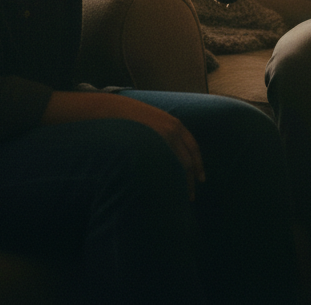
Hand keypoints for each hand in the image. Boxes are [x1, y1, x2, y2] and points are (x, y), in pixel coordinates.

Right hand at [42, 91, 204, 198]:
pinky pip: (157, 170)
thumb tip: (169, 153)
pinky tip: (161, 194)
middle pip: (186, 162)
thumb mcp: (153, 121)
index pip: (193, 149)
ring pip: (174, 168)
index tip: (200, 179)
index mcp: (174, 125)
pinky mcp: (146, 151)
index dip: (198, 165)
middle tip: (189, 197)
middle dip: (189, 181)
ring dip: (177, 185)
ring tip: (177, 200)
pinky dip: (162, 182)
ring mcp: (158, 142)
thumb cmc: (130, 117)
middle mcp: (170, 133)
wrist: (110, 110)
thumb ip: (163, 134)